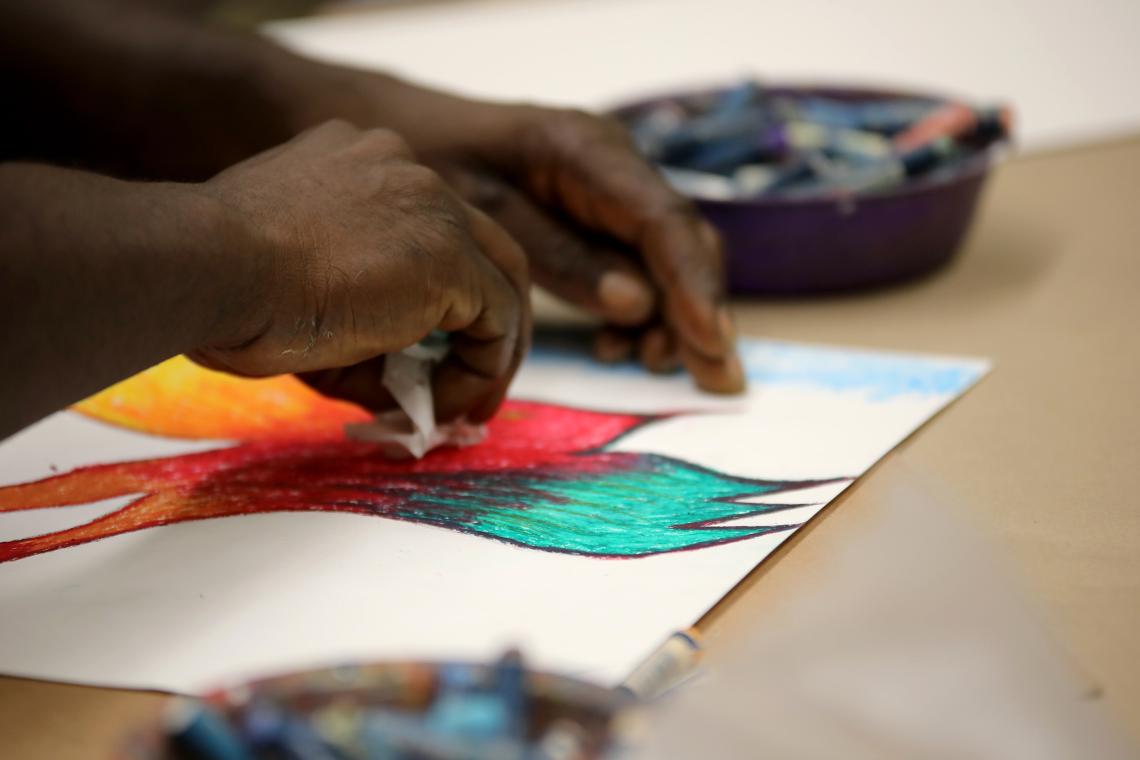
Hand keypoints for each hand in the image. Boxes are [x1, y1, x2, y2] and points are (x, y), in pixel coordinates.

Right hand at [196, 120, 529, 422]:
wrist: (208, 267)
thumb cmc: (224, 285)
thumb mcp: (295, 292)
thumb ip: (357, 324)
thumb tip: (405, 393)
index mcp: (358, 164)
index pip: (424, 225)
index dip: (435, 292)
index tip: (423, 348)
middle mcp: (404, 170)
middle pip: (477, 244)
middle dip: (482, 318)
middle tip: (472, 378)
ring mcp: (432, 206)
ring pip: (497, 278)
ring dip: (489, 349)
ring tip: (467, 407)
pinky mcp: (450, 257)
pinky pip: (496, 319)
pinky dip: (485, 367)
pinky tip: (455, 404)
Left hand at [401, 99, 744, 392]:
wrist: (411, 128)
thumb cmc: (436, 160)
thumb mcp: (482, 211)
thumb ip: (559, 255)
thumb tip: (637, 303)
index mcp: (586, 153)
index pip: (663, 222)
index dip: (693, 287)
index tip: (710, 345)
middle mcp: (615, 169)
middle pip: (683, 243)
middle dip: (702, 313)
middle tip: (717, 381)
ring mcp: (612, 194)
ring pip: (669, 262)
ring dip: (674, 320)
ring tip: (650, 365)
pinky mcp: (600, 220)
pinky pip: (638, 268)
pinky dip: (639, 314)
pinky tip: (616, 348)